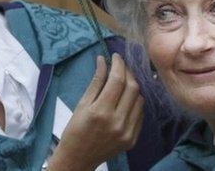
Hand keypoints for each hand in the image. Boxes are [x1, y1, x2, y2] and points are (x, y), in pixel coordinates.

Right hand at [47, 53, 144, 170]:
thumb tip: (103, 60)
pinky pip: (140, 114)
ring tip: (123, 83)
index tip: (116, 56)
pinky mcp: (133, 139)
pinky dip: (135, 103)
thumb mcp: (82, 104)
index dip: (118, 65)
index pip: (117, 80)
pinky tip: (126, 99)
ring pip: (140, 100)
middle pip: (132, 88)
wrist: (78, 158)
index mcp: (101, 112)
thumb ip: (96, 82)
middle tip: (120, 67)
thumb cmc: (75, 130)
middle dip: (127, 73)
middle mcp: (117, 122)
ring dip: (133, 87)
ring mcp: (127, 132)